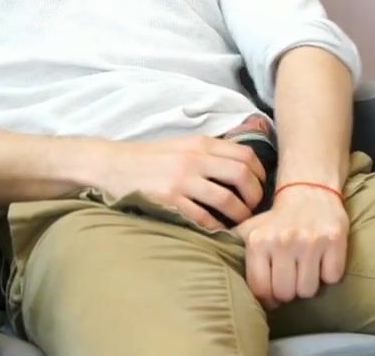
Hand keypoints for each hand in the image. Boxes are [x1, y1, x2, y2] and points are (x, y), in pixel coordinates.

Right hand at [98, 135, 265, 230]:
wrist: (114, 165)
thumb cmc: (151, 157)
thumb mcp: (183, 145)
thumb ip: (210, 152)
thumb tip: (242, 166)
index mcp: (200, 144)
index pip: (245, 155)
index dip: (260, 173)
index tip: (259, 186)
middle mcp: (194, 159)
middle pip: (241, 175)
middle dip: (254, 195)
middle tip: (253, 208)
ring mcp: (182, 180)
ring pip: (226, 199)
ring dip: (239, 214)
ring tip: (238, 221)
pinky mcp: (169, 200)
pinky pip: (202, 217)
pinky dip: (215, 226)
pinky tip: (216, 229)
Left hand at [234, 185, 348, 309]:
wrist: (309, 191)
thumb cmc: (277, 219)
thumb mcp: (249, 229)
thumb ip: (231, 248)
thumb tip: (209, 271)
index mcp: (259, 240)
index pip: (261, 290)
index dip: (268, 297)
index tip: (272, 291)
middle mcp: (283, 240)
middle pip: (286, 294)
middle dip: (288, 291)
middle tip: (290, 277)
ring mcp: (310, 240)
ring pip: (309, 290)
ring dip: (308, 284)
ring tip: (304, 268)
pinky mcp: (334, 240)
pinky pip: (332, 278)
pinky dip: (328, 274)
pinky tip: (321, 259)